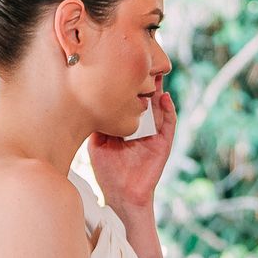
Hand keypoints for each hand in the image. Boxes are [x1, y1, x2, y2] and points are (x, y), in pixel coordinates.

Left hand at [89, 76, 174, 216]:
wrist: (122, 194)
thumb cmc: (108, 172)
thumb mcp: (97, 143)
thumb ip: (96, 124)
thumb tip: (89, 102)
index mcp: (125, 124)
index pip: (128, 100)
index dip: (128, 85)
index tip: (123, 66)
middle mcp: (141, 126)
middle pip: (145, 99)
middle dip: (144, 82)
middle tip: (143, 62)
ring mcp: (153, 134)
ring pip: (159, 107)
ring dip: (159, 90)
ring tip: (156, 74)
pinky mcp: (163, 143)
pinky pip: (169, 124)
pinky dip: (169, 110)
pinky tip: (165, 98)